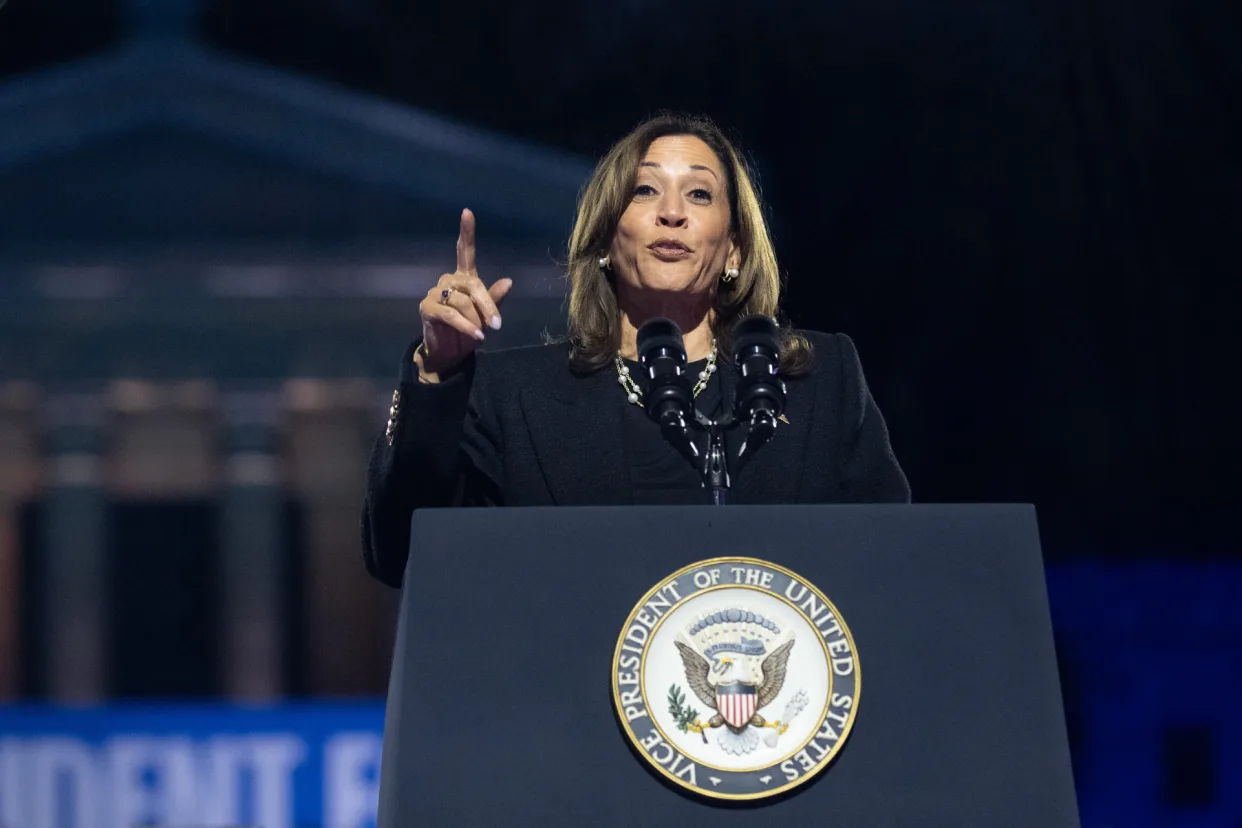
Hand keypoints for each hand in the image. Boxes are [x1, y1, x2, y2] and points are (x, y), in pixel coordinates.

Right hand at [416, 208, 513, 380]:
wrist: (448, 354)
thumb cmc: (468, 331)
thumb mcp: (486, 317)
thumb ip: (495, 299)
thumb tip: (509, 281)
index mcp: (464, 278)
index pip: (465, 251)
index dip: (466, 232)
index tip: (467, 212)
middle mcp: (448, 280)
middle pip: (473, 284)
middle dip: (488, 304)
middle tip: (498, 324)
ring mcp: (436, 293)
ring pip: (463, 302)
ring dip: (476, 320)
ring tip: (480, 333)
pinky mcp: (427, 308)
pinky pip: (451, 315)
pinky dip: (466, 326)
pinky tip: (476, 335)